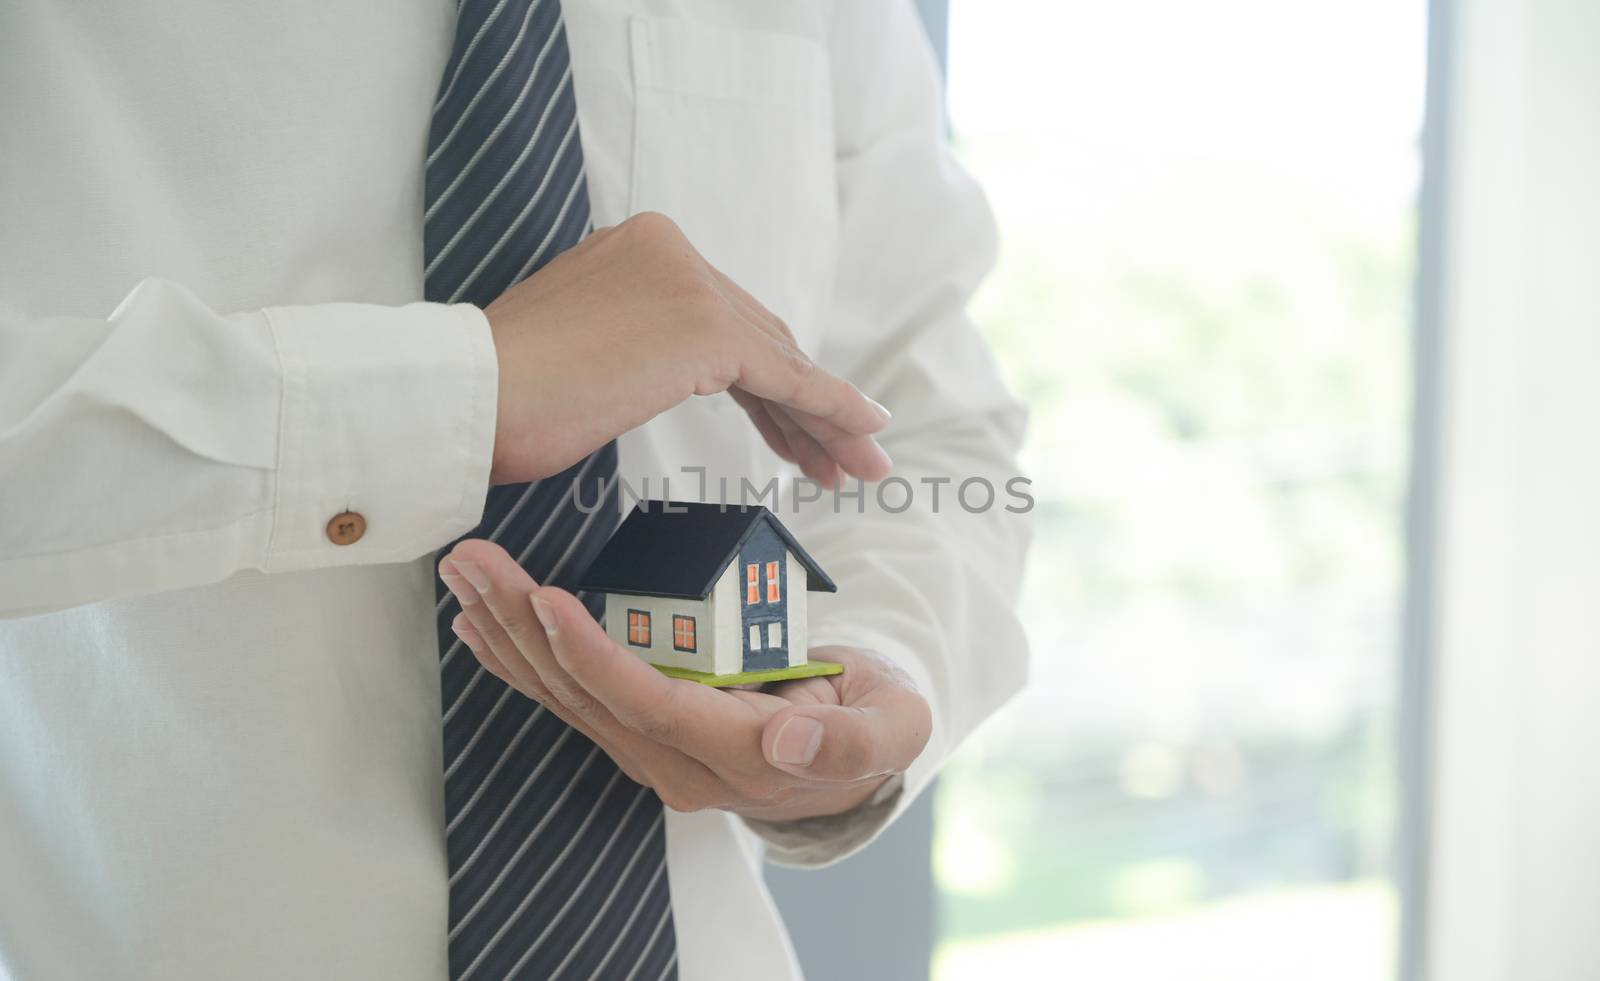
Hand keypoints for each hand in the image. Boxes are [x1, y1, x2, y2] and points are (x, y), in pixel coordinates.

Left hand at [438, 539, 932, 821]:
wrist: (859, 749)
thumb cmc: (877, 720)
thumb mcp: (892, 728)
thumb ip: (849, 741)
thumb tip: (788, 741)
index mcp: (741, 757)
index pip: (650, 704)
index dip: (594, 656)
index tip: (547, 601)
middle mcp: (681, 764)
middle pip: (587, 695)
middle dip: (523, 626)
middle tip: (474, 561)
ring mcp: (655, 750)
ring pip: (565, 694)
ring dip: (508, 631)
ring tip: (464, 571)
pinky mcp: (640, 730)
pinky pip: (570, 695)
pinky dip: (522, 656)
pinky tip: (480, 623)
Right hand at [483, 211, 891, 487]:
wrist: (465, 398)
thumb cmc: (501, 396)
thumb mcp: (581, 350)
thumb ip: (633, 343)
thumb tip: (656, 366)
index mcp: (639, 247)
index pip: (724, 321)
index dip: (766, 382)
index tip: (794, 428)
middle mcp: (670, 249)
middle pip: (759, 340)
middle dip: (803, 405)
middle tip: (840, 456)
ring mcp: (690, 283)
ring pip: (779, 361)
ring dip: (825, 418)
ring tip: (860, 464)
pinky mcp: (703, 326)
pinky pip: (786, 379)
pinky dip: (829, 410)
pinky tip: (861, 437)